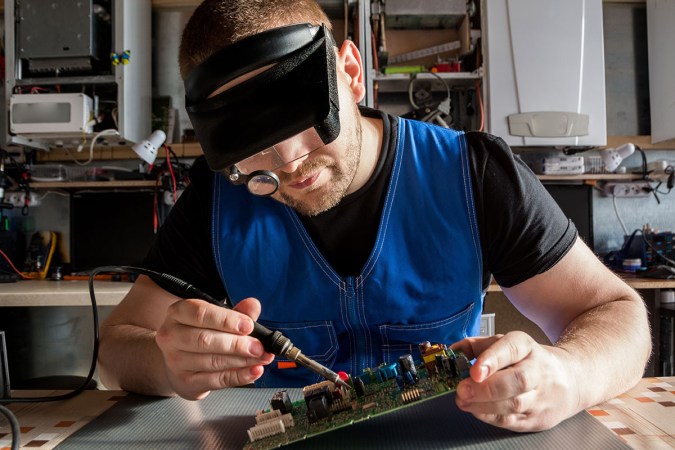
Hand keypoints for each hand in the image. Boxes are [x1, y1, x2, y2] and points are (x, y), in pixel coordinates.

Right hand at [155, 297, 274, 399]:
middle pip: (205, 340)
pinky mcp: (185, 382)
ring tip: (261, 357)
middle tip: (258, 346)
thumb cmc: (200, 334)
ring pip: (212, 361)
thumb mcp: (216, 318)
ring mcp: (175, 361)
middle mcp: (171, 336)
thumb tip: (253, 305)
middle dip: (237, 344)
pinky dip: (239, 376)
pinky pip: (216, 380)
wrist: (180, 362)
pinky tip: (253, 371)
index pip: (200, 314)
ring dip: (242, 360)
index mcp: (178, 313)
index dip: (226, 320)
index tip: (248, 325)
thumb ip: (236, 312)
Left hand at [450, 331, 580, 431]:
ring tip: (463, 401)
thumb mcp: (506, 344)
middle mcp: (537, 370)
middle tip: (463, 390)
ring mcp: (540, 396)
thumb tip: (451, 352)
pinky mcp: (538, 418)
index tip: (475, 370)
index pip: (511, 349)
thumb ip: (477, 346)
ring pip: (514, 404)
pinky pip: (513, 421)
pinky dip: (491, 417)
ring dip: (484, 405)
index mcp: (526, 347)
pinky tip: (477, 411)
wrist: (571, 379)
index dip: (491, 359)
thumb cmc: (529, 360)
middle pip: (516, 381)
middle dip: (486, 388)